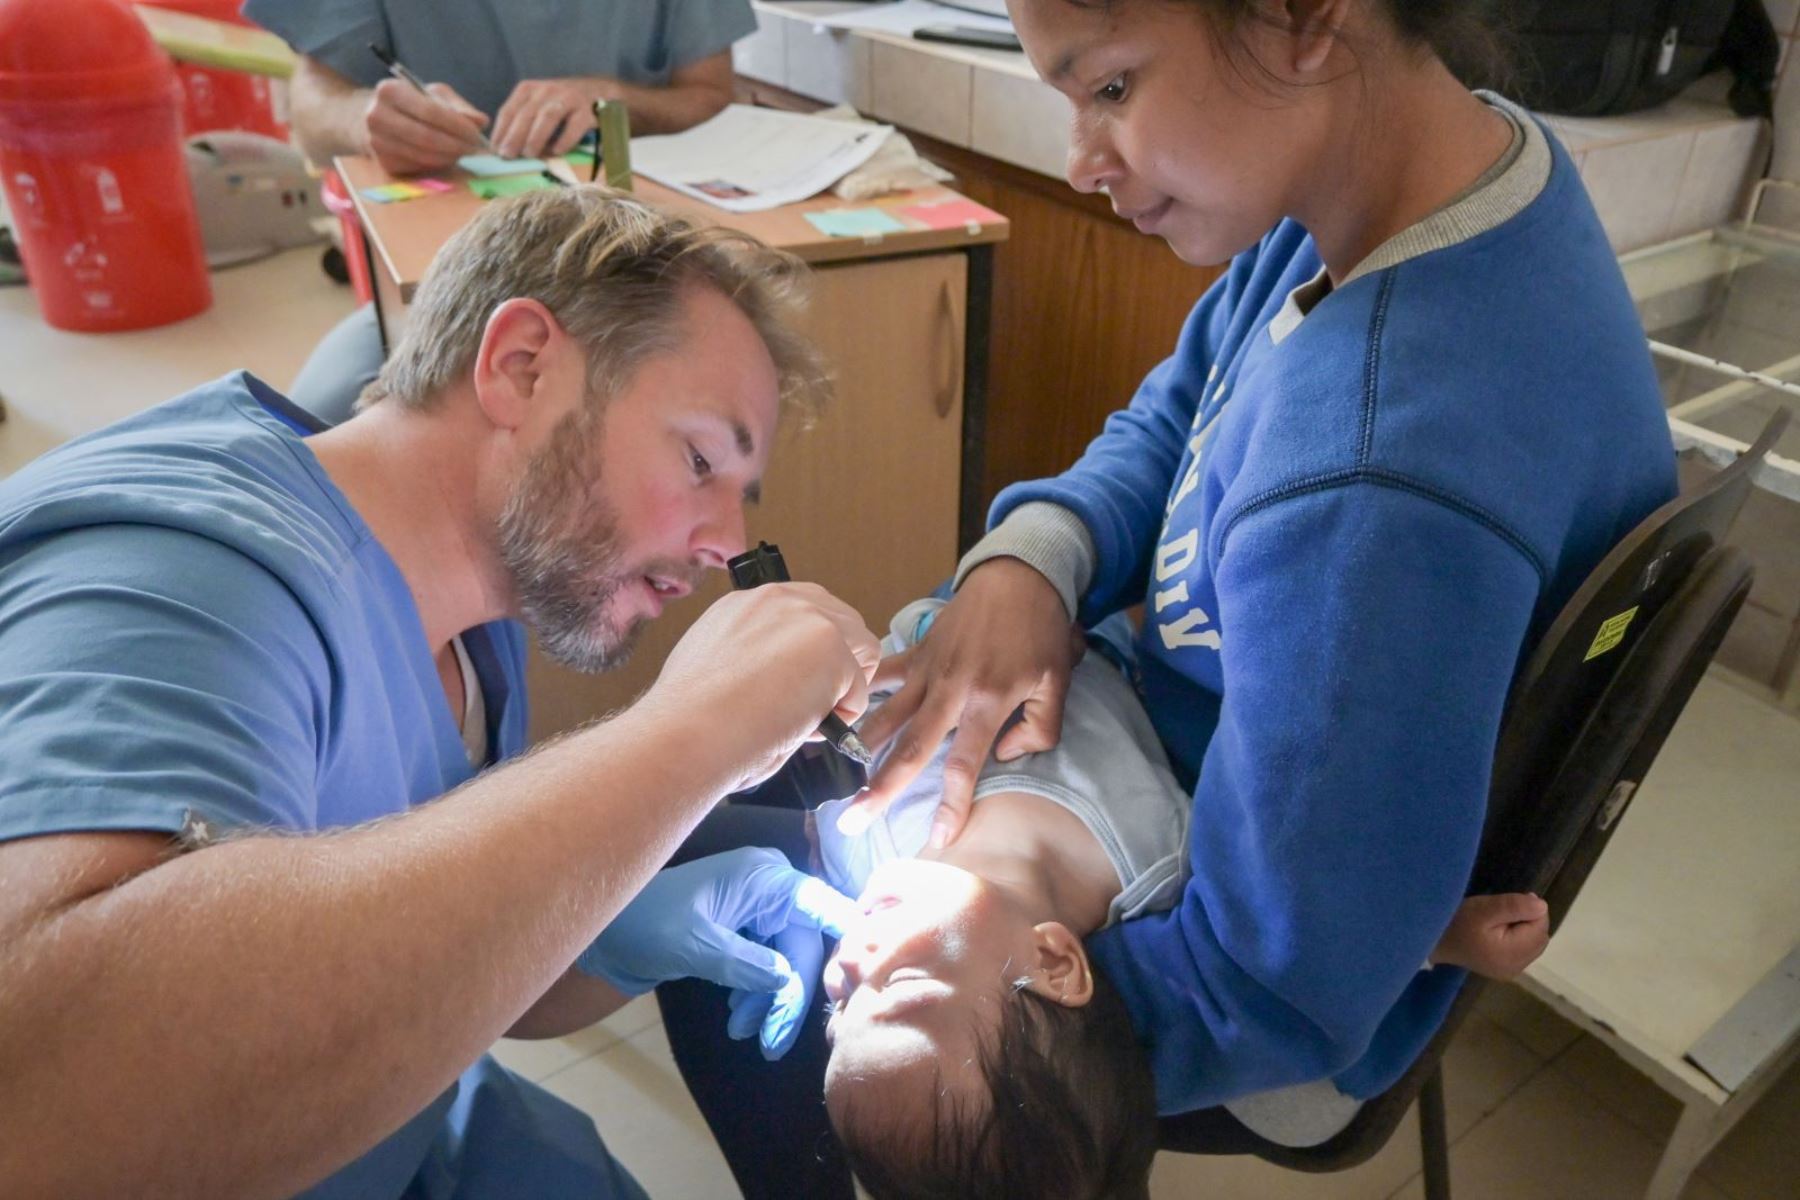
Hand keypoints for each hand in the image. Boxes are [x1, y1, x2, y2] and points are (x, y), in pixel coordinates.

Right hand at [363, 79, 489, 174]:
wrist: (379, 118)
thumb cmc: (413, 103)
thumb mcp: (434, 95)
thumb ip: (459, 107)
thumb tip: (482, 122)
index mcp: (389, 91)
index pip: (430, 111)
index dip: (457, 125)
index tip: (477, 134)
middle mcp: (376, 116)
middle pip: (426, 137)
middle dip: (456, 145)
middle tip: (476, 148)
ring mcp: (377, 142)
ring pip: (424, 155)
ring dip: (450, 157)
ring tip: (464, 151)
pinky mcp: (384, 163)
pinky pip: (418, 166)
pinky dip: (438, 164)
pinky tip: (446, 157)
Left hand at [493, 77, 612, 158]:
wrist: (597, 90)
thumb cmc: (561, 104)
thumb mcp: (537, 104)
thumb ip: (522, 121)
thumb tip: (505, 148)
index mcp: (529, 89)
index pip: (509, 110)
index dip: (501, 131)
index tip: (495, 151)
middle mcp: (547, 90)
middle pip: (527, 113)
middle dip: (515, 135)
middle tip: (508, 155)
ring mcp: (569, 98)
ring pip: (548, 116)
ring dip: (536, 136)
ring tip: (529, 154)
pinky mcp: (588, 110)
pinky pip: (574, 125)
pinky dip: (564, 139)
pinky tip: (557, 151)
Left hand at [577, 848, 855, 1055]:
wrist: (604, 936)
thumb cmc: (644, 924)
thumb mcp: (694, 945)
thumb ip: (744, 963)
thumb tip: (786, 982)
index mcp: (764, 877)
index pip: (821, 906)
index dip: (847, 936)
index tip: (864, 974)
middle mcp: (768, 890)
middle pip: (804, 947)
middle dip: (790, 996)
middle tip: (773, 1042)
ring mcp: (756, 914)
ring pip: (787, 964)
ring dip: (771, 1003)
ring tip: (746, 1035)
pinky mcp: (743, 938)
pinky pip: (768, 970)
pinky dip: (757, 998)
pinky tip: (739, 1022)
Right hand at [649, 584, 880, 795]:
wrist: (686, 733)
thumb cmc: (690, 720)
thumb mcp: (716, 668)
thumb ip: (753, 661)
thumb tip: (781, 684)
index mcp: (743, 605)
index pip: (803, 613)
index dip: (809, 654)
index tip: (798, 683)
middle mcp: (777, 599)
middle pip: (841, 621)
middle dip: (837, 664)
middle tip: (813, 705)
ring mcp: (808, 619)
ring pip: (861, 650)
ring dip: (842, 688)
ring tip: (807, 719)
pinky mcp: (832, 648)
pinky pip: (859, 690)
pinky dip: (841, 718)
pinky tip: (805, 728)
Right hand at [846, 559, 1080, 848]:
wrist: (1020, 575)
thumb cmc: (1042, 631)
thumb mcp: (1057, 683)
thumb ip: (1040, 728)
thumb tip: (1005, 754)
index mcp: (986, 702)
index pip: (963, 766)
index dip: (951, 805)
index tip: (939, 837)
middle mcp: (950, 691)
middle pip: (909, 750)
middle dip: (880, 789)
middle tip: (853, 820)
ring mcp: (928, 670)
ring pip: (887, 716)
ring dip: (862, 749)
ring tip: (837, 778)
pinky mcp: (919, 651)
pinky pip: (885, 673)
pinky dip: (863, 690)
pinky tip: (838, 711)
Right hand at [1431, 893, 1549, 979]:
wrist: (1433, 940)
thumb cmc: (1456, 923)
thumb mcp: (1483, 909)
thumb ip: (1514, 906)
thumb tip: (1543, 906)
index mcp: (1512, 955)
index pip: (1540, 927)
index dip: (1530, 910)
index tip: (1507, 903)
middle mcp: (1516, 967)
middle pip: (1540, 937)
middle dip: (1529, 920)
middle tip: (1502, 911)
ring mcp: (1511, 971)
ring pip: (1534, 943)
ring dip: (1524, 929)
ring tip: (1500, 921)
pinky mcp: (1505, 969)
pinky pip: (1524, 950)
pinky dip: (1519, 938)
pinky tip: (1500, 932)